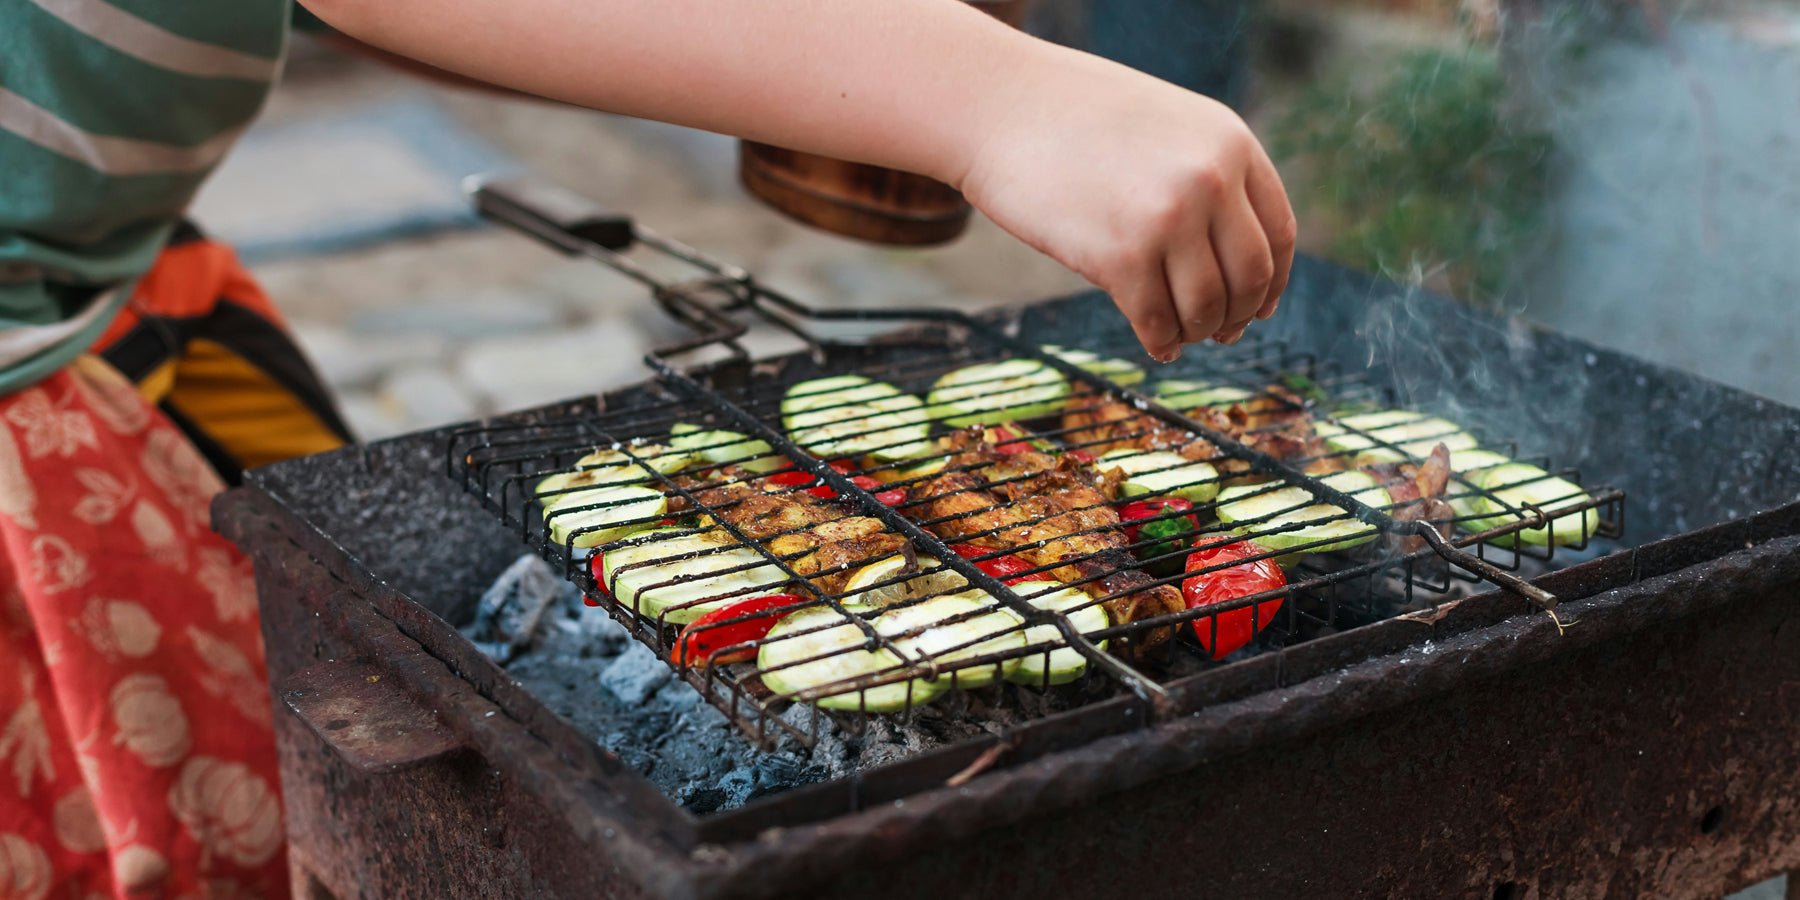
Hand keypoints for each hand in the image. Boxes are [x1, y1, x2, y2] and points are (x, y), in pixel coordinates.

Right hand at [957, 46, 1296, 360]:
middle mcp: (1209, 181)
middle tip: (1222, 333)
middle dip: (1238, 316)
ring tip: (1181, 335)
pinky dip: (1161, 344)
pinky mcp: (1119, 258)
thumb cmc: (1077, 117)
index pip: (1278, 234)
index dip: (1273, 283)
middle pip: (1250, 278)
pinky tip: (1157, 345)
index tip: (1260, 306)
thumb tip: (1234, 256)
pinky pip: (1157, 322)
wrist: (1003, 107)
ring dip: (1197, 332)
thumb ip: (1210, 174)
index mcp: (1230, 144)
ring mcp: (1167, 220)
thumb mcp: (1169, 126)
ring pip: (1206, 308)